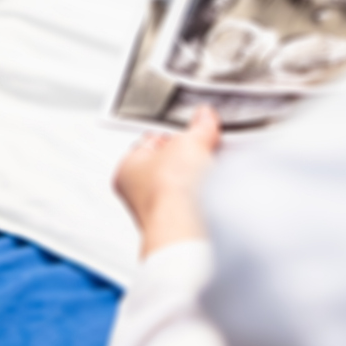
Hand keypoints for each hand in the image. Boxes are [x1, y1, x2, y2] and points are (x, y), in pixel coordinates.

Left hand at [113, 105, 221, 259]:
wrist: (185, 228)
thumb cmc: (168, 190)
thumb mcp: (188, 142)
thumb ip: (199, 127)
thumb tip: (204, 117)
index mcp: (127, 170)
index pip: (149, 143)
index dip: (172, 132)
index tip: (189, 127)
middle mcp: (140, 195)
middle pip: (170, 164)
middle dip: (190, 154)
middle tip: (205, 144)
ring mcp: (162, 213)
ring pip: (186, 184)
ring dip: (201, 174)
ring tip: (214, 165)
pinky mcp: (183, 226)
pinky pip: (198, 202)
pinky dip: (209, 193)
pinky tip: (219, 186)